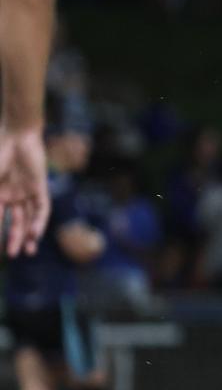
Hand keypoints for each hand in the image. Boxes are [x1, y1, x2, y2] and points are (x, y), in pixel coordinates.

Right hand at [0, 125, 49, 256]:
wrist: (15, 135)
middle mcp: (13, 195)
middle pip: (16, 222)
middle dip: (14, 239)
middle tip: (13, 255)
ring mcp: (27, 192)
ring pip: (30, 218)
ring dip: (29, 234)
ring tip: (27, 251)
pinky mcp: (40, 187)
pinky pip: (42, 208)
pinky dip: (39, 221)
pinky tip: (35, 234)